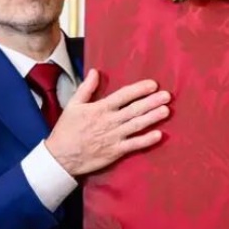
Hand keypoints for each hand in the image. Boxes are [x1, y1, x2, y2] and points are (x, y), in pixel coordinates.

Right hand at [45, 69, 170, 175]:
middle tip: (167, 96)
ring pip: (137, 125)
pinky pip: (134, 145)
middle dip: (152, 102)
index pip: (123, 96)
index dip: (139, 89)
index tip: (153, 84)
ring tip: (166, 110)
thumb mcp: (72, 105)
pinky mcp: (115, 152)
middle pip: (134, 109)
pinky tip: (159, 135)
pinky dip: (146, 140)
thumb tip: (95, 71)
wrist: (60, 157)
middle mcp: (109, 121)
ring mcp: (113, 137)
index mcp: (100, 108)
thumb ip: (86, 88)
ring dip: (153, 118)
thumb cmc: (66, 130)